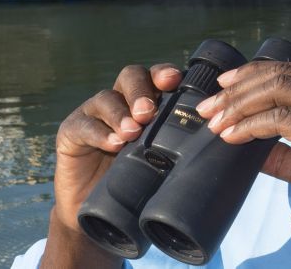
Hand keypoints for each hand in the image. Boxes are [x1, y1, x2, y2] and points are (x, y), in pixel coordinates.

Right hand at [42, 63, 181, 267]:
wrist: (99, 216)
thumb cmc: (138, 184)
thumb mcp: (163, 163)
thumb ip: (182, 147)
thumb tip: (220, 142)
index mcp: (147, 102)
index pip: (156, 77)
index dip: (164, 74)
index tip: (175, 80)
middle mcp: (121, 101)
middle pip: (130, 77)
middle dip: (141, 90)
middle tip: (148, 112)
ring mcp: (94, 114)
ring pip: (106, 98)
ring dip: (120, 113)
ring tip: (132, 133)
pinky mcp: (71, 131)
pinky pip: (83, 125)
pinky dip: (99, 132)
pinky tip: (112, 143)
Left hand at [194, 61, 290, 251]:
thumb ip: (286, 154)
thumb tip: (247, 146)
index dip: (253, 76)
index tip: (223, 88)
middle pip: (281, 74)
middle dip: (237, 89)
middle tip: (208, 107)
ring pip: (278, 89)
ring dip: (239, 104)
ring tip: (214, 121)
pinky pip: (281, 119)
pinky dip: (251, 126)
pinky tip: (232, 137)